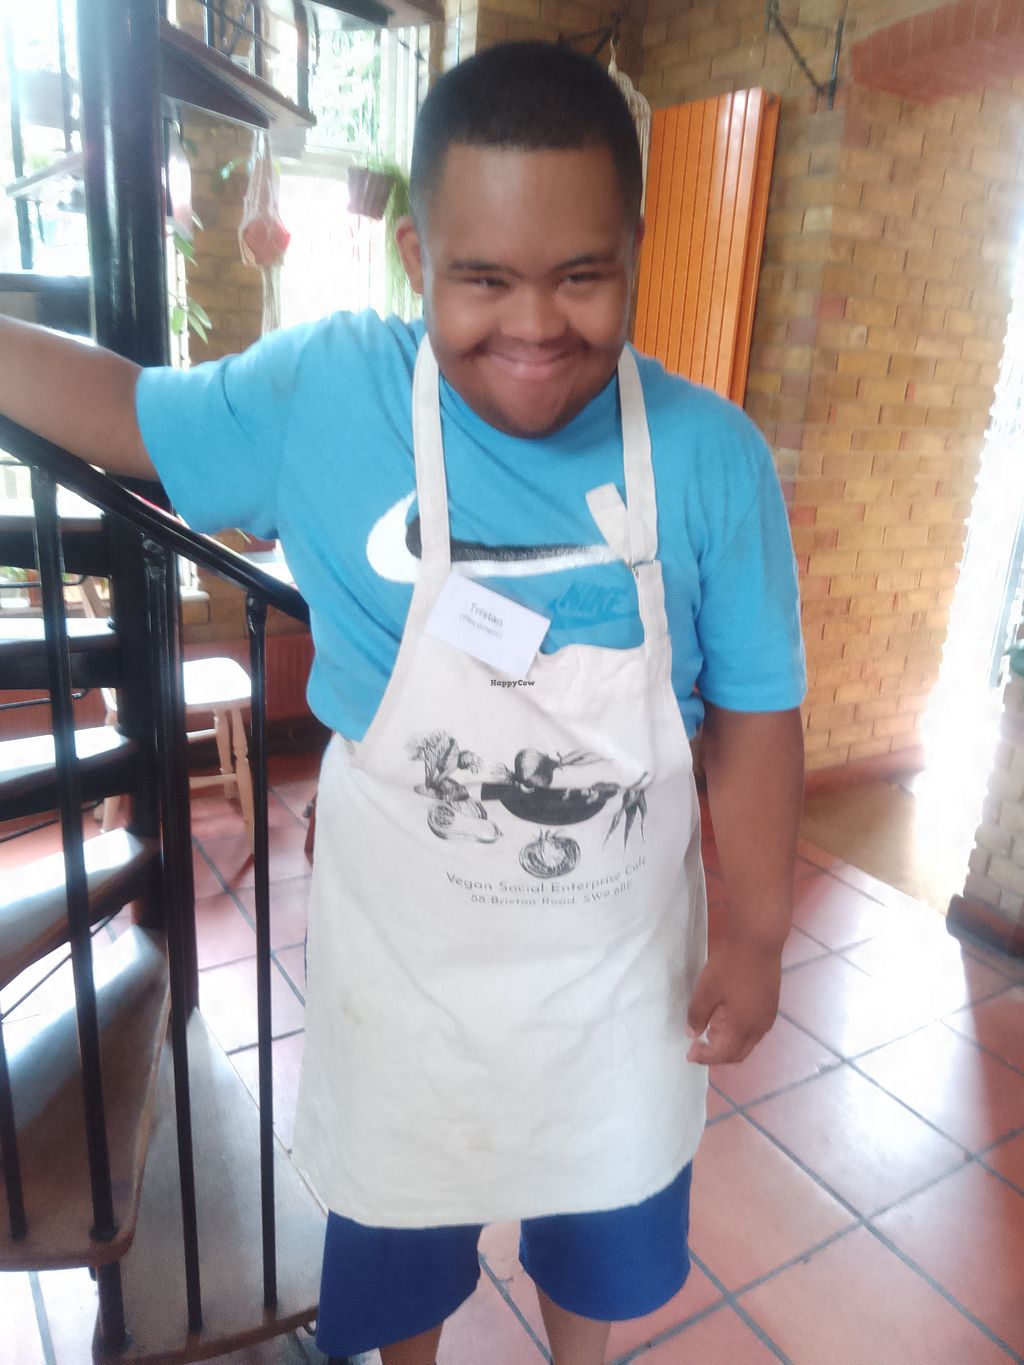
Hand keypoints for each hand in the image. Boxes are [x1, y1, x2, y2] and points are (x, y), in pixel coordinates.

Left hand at [685, 940, 782, 1065]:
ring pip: (748, 1040)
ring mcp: (768, 1015)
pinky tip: (725, 1016)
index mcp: (744, 1027)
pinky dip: (739, 1030)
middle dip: (718, 1054)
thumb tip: (692, 1033)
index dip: (705, 1057)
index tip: (689, 1054)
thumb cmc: (730, 965)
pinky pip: (754, 1028)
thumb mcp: (707, 990)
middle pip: (739, 1053)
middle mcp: (760, 1027)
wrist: (758, 940)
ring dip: (729, 1042)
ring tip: (709, 1031)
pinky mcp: (770, 1003)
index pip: (723, 1054)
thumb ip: (698, 1015)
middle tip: (698, 1047)